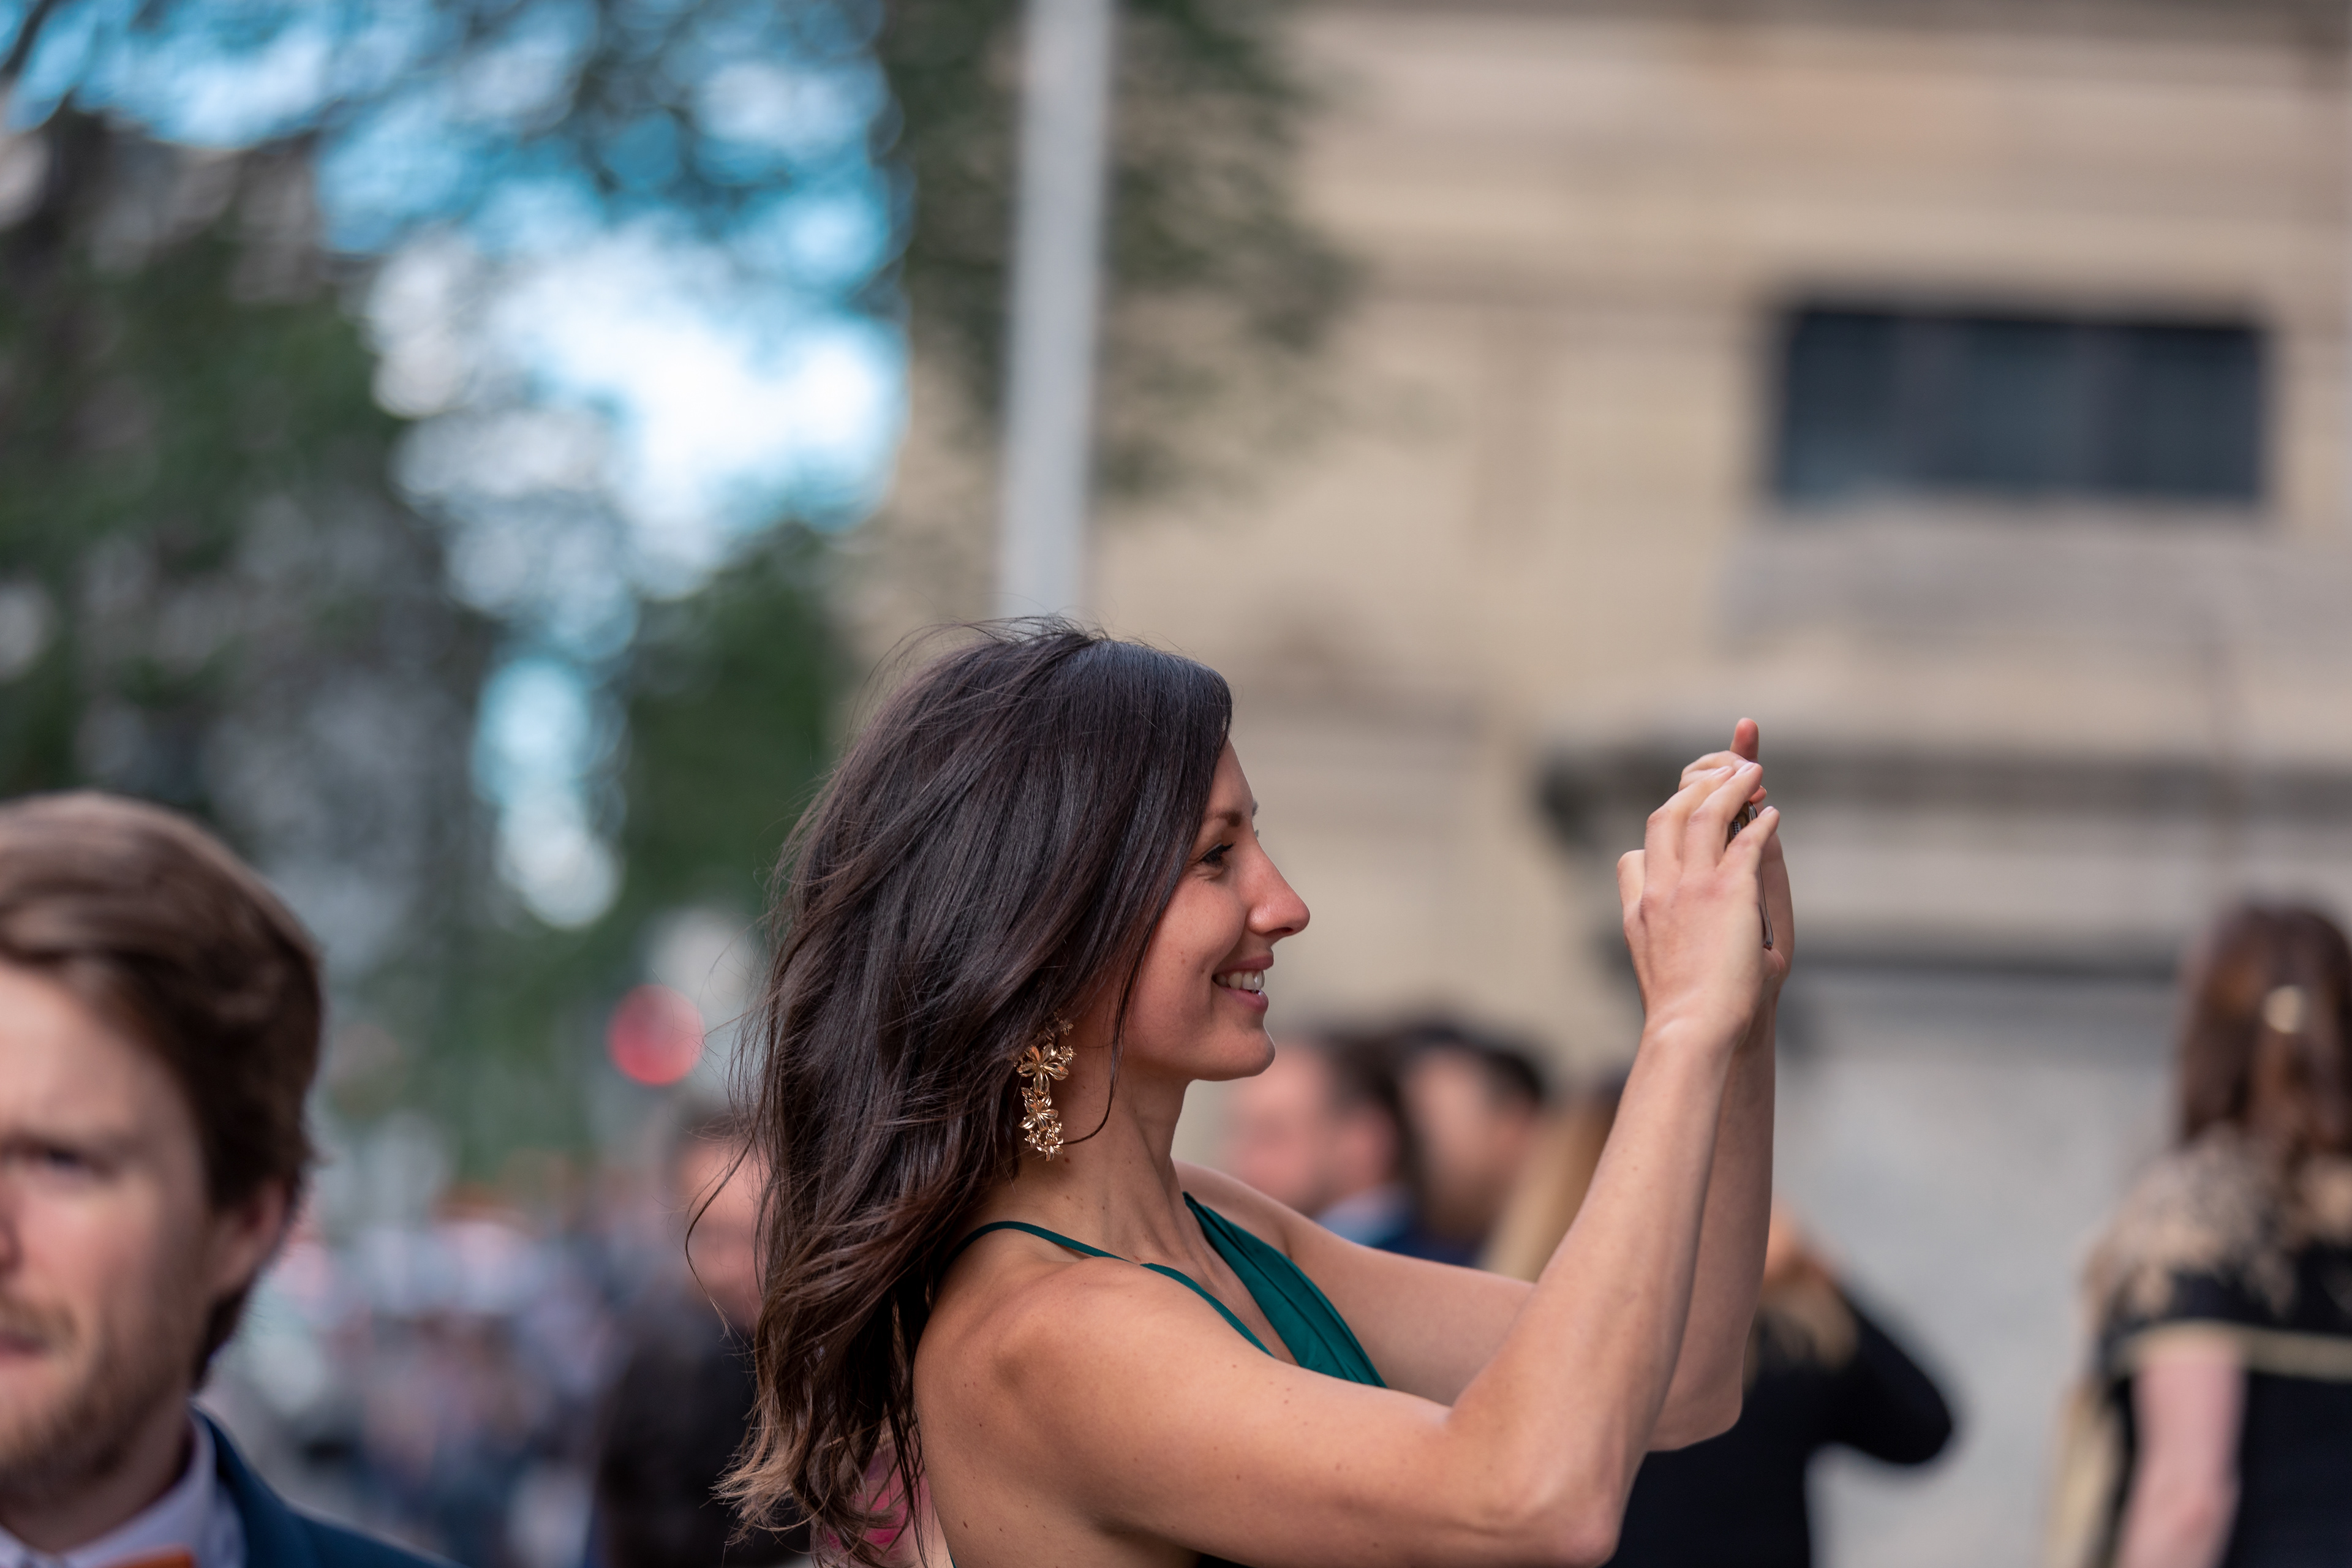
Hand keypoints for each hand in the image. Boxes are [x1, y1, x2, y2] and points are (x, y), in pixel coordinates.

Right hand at [1617, 720, 1789, 1047]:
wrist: (1692, 1028)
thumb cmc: (1682, 1014)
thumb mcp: (1655, 965)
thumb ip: (1658, 930)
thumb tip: (1665, 922)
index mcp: (1638, 911)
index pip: (1633, 859)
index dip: (1656, 839)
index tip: (1680, 830)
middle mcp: (1658, 889)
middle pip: (1666, 815)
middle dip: (1693, 786)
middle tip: (1719, 775)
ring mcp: (1691, 886)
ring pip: (1705, 813)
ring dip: (1730, 787)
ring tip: (1752, 771)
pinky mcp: (1728, 891)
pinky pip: (1745, 839)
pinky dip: (1760, 821)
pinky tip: (1772, 813)